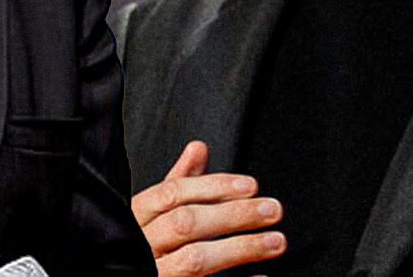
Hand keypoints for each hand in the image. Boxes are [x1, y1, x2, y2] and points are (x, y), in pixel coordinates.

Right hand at [131, 140, 285, 275]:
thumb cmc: (143, 249)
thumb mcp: (153, 213)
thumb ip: (178, 182)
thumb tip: (198, 148)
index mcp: (137, 218)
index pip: (172, 193)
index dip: (213, 186)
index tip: (251, 186)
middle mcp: (139, 247)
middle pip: (186, 223)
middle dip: (233, 214)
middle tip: (272, 210)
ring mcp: (154, 273)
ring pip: (194, 260)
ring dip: (240, 248)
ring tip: (275, 242)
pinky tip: (260, 276)